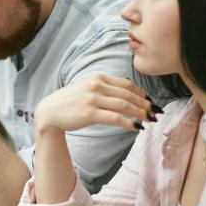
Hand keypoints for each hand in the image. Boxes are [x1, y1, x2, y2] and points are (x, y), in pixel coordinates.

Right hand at [34, 74, 155, 132]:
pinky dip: (128, 123)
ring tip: (150, 120)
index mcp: (97, 77)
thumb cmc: (69, 101)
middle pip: (128, 95)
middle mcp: (96, 86)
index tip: (151, 102)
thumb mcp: (86, 87)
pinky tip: (137, 127)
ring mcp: (92, 99)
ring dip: (141, 113)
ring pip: (124, 106)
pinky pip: (115, 118)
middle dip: (145, 104)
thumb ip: (104, 86)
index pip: (127, 84)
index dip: (142, 93)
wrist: (49, 112)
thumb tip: (127, 89)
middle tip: (156, 113)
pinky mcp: (89, 113)